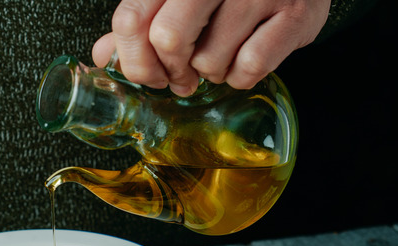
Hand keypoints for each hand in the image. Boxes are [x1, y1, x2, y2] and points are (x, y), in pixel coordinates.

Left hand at [92, 0, 330, 95]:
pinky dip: (240, 77)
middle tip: (181, 76)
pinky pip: (250, 67)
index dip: (134, 60)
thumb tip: (103, 56)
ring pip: (209, 59)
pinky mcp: (295, 15)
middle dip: (171, 71)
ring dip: (209, 73)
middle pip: (168, 39)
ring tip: (219, 59)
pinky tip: (242, 61)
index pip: (131, 18)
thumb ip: (141, 22)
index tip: (149, 73)